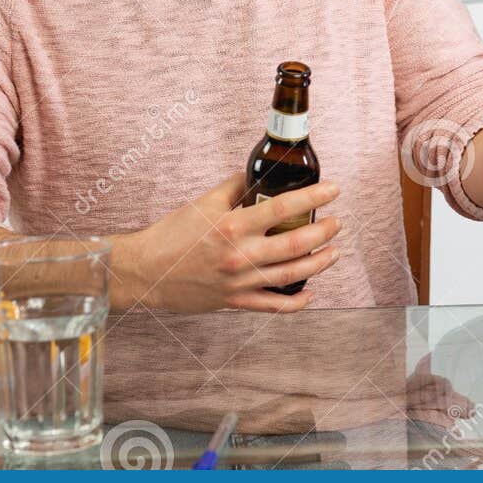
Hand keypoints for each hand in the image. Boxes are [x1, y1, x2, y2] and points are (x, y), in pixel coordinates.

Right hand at [114, 174, 345, 313]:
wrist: (145, 271)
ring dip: (319, 263)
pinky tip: (310, 293)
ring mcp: (239, 281)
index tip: (334, 189)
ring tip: (334, 252)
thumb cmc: (172, 234)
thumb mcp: (203, 202)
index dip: (313, 197)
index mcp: (233, 226)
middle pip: (296, 244)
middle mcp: (240, 255)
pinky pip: (272, 306)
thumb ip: (235, 188)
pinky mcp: (234, 301)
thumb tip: (260, 176)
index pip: (283, 208)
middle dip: (324, 232)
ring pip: (291, 275)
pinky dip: (296, 303)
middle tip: (337, 223)